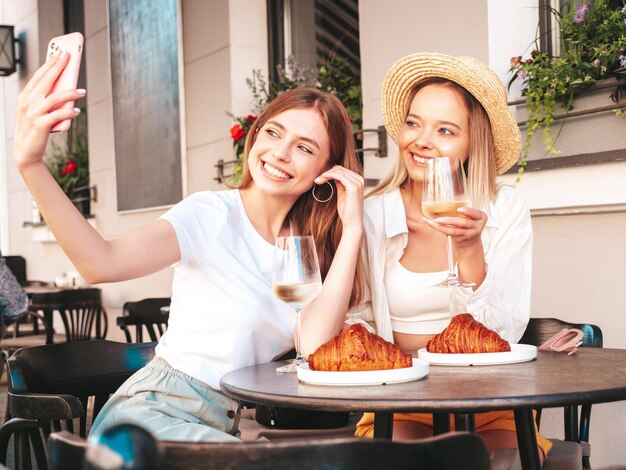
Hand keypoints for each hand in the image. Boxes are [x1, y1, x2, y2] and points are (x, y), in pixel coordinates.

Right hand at [13, 51, 84, 170]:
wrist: (26, 151)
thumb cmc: (35, 129)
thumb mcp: (38, 112)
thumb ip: (47, 100)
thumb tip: (67, 90)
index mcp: (25, 97)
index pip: (39, 76)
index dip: (50, 64)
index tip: (60, 54)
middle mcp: (27, 102)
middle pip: (46, 81)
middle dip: (58, 67)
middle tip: (70, 57)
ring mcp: (33, 113)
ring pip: (54, 97)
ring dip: (70, 93)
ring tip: (82, 92)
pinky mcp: (40, 124)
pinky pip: (58, 115)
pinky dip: (69, 112)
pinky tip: (77, 111)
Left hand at [314, 166, 363, 232]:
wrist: (352, 223)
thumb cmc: (347, 211)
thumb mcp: (343, 193)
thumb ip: (340, 183)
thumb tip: (333, 175)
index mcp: (358, 180)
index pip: (342, 170)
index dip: (330, 172)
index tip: (320, 178)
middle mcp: (360, 179)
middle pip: (340, 168)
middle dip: (326, 172)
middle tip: (317, 180)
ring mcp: (357, 182)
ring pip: (338, 171)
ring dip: (326, 174)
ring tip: (318, 181)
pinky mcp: (353, 187)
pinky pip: (339, 175)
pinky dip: (329, 176)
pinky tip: (322, 180)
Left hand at [423, 206, 486, 253]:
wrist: (471, 242)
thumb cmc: (469, 224)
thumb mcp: (472, 217)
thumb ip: (465, 211)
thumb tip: (444, 201)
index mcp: (481, 217)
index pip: (476, 214)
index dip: (468, 212)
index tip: (459, 209)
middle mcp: (477, 227)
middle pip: (463, 223)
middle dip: (450, 221)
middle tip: (438, 219)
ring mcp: (469, 234)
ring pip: (454, 230)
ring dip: (441, 226)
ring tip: (432, 221)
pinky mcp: (461, 239)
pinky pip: (449, 233)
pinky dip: (439, 228)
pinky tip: (431, 223)